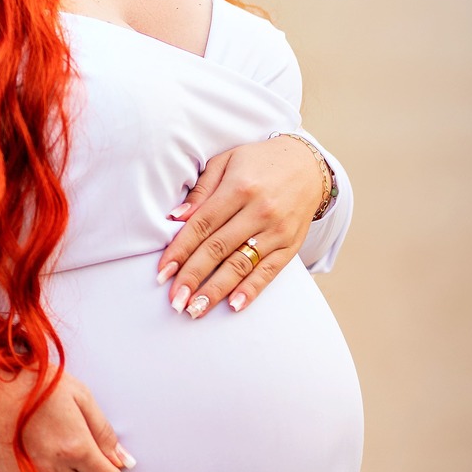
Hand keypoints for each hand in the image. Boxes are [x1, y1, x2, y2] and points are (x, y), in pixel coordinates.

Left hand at [156, 135, 323, 317]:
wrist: (308, 165)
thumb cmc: (259, 162)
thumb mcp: (226, 162)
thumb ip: (201, 190)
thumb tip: (175, 217)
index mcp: (239, 188)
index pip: (202, 225)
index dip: (180, 250)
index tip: (162, 272)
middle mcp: (259, 211)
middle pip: (218, 249)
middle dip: (193, 277)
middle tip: (174, 300)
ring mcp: (277, 231)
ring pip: (241, 265)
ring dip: (216, 290)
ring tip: (195, 310)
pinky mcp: (291, 245)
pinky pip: (269, 272)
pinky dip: (251, 290)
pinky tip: (234, 306)